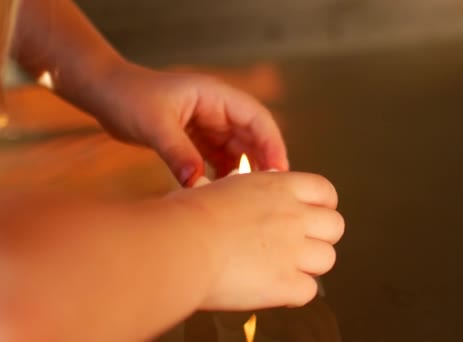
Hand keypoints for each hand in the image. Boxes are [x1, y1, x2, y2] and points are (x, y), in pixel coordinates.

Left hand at [93, 62, 288, 185]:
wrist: (104, 94)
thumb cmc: (128, 97)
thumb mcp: (154, 124)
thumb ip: (177, 153)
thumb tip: (197, 183)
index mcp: (216, 96)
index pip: (257, 118)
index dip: (272, 144)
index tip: (279, 171)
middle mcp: (218, 110)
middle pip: (253, 138)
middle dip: (262, 164)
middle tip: (267, 195)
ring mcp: (209, 126)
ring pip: (238, 152)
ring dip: (243, 173)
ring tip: (244, 200)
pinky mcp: (198, 141)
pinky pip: (219, 161)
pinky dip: (223, 177)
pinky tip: (220, 195)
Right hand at [167, 172, 343, 310]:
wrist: (180, 245)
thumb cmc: (186, 216)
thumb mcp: (220, 188)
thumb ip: (243, 193)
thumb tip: (238, 194)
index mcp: (278, 187)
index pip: (325, 191)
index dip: (323, 206)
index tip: (314, 214)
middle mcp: (293, 216)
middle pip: (335, 226)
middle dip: (321, 236)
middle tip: (301, 244)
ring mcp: (293, 250)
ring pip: (328, 259)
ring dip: (309, 266)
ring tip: (285, 269)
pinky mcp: (286, 283)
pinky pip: (308, 291)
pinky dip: (294, 294)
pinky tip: (274, 290)